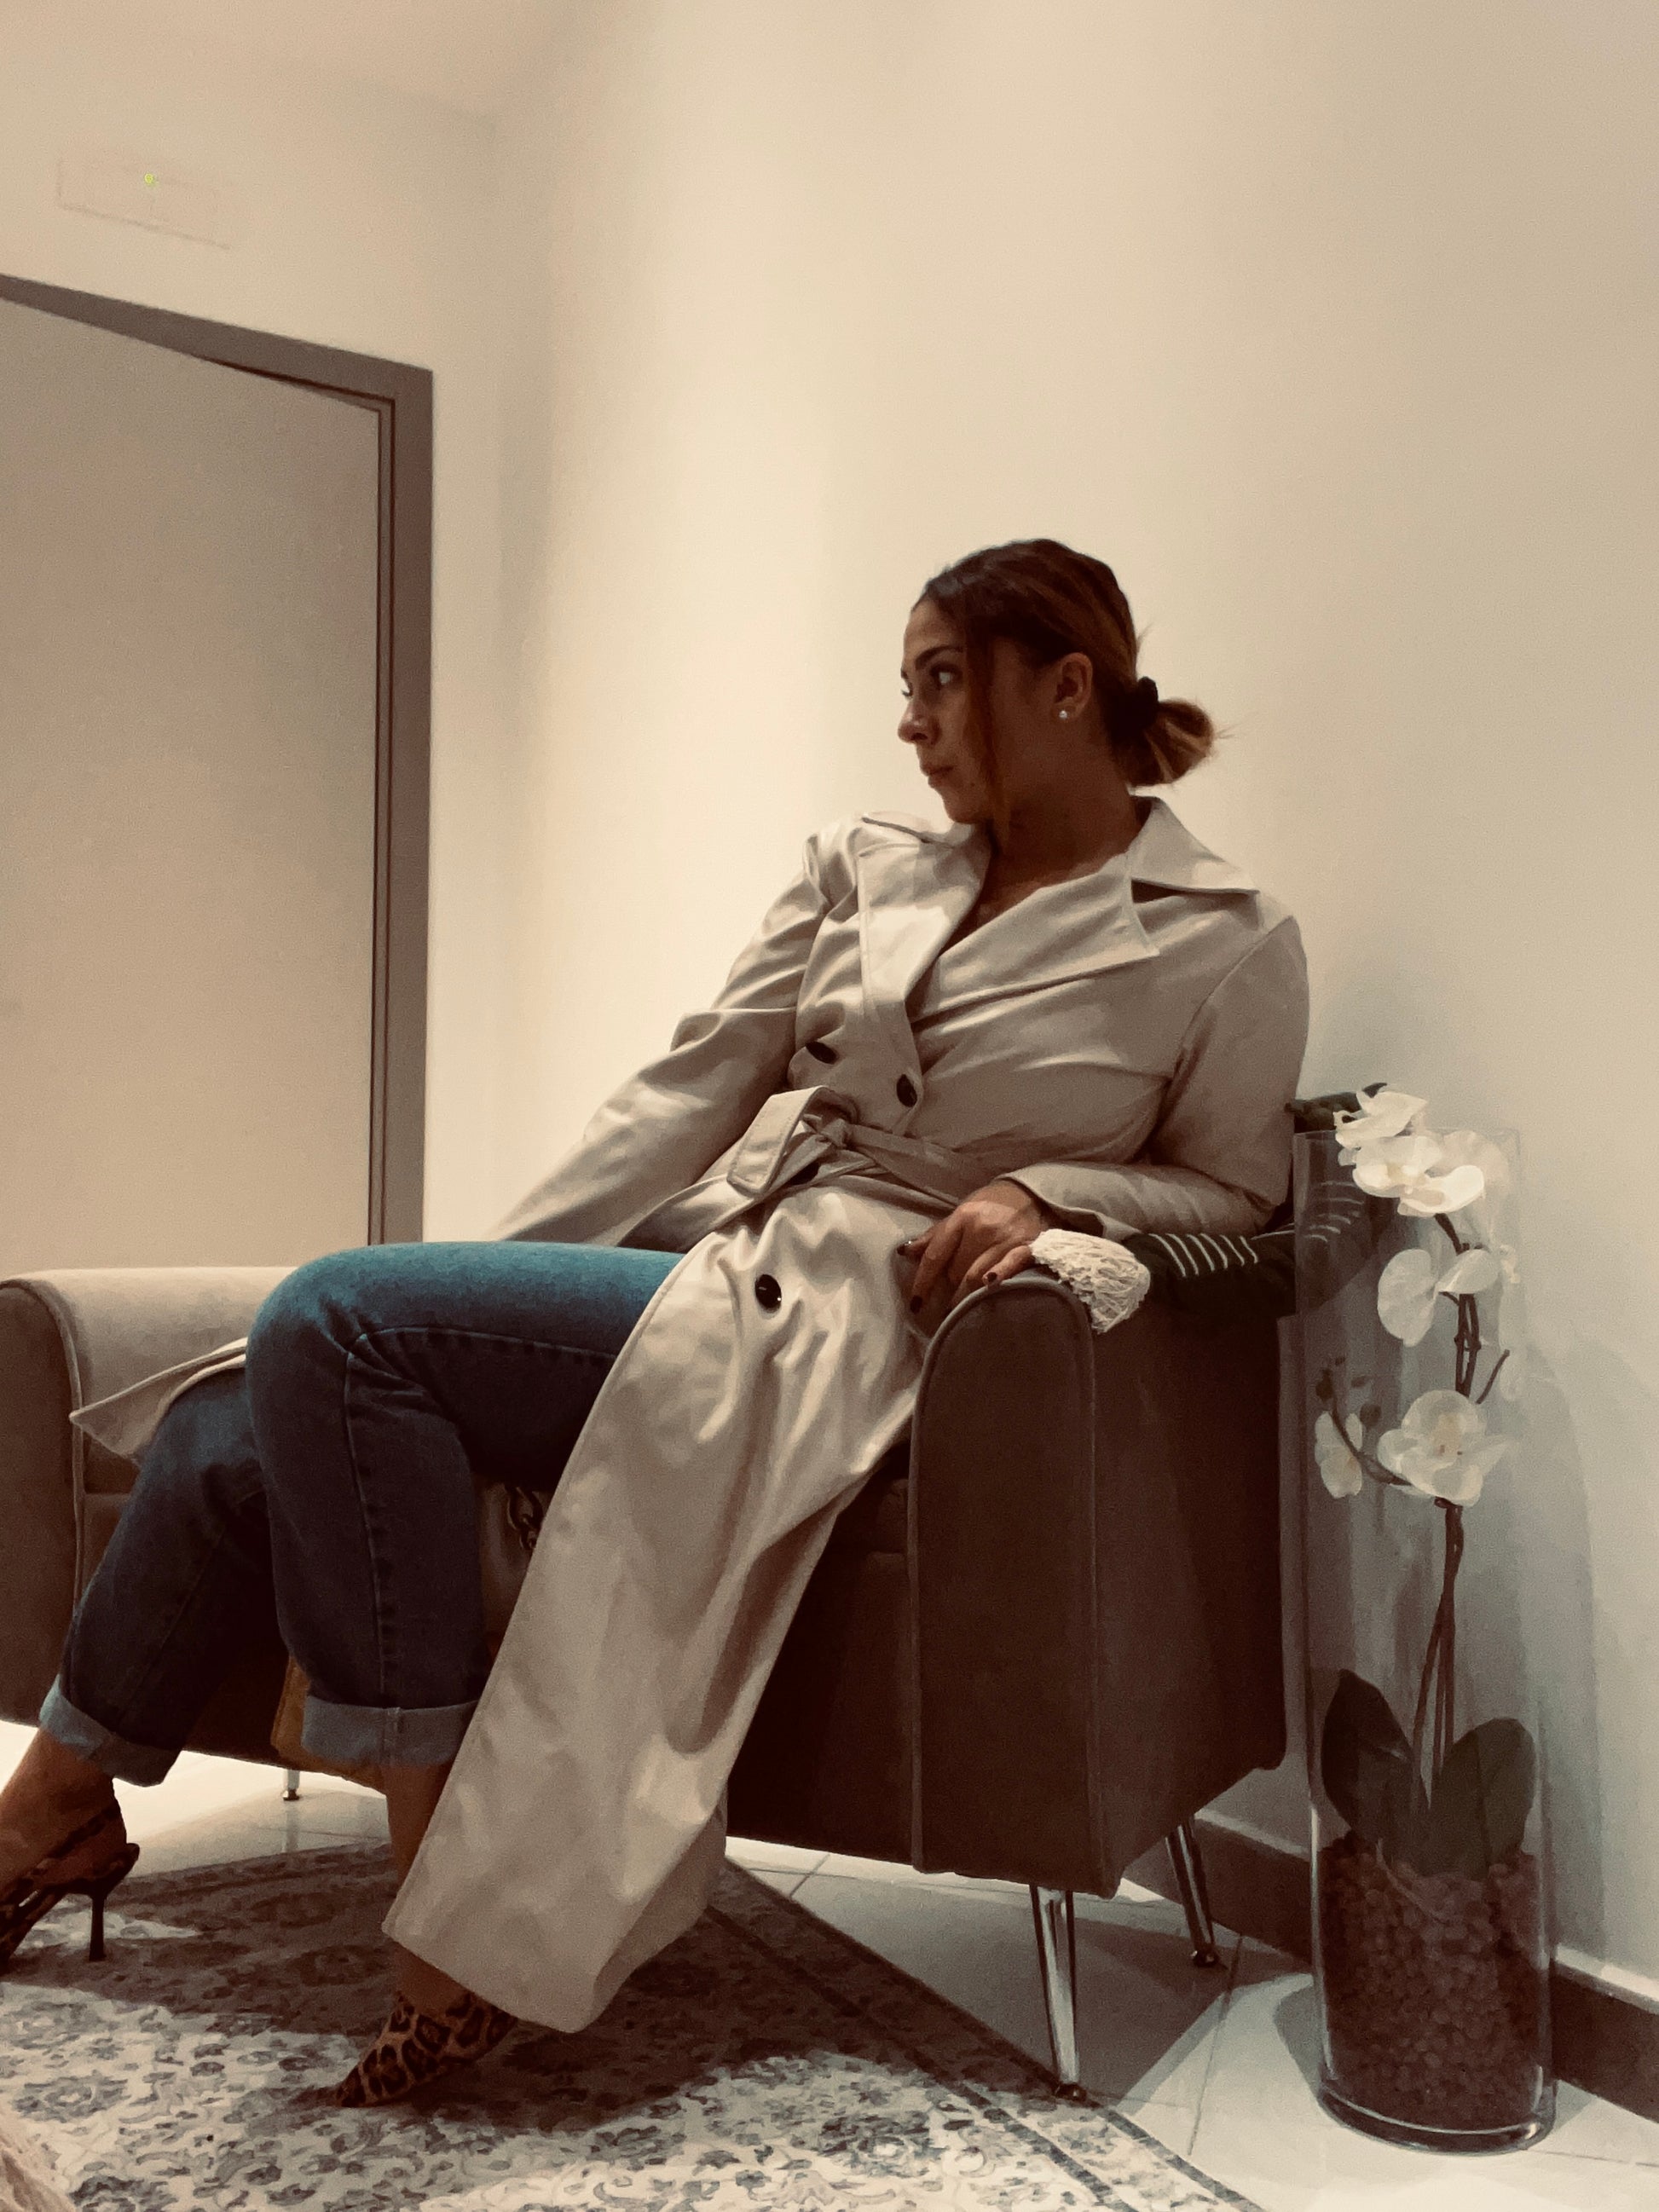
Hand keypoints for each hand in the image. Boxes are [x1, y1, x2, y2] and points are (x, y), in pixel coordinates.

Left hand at [897, 1179, 1053, 1318]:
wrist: (1032, 1194)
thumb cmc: (991, 1205)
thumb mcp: (961, 1213)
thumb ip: (936, 1235)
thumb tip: (906, 1252)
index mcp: (962, 1218)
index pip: (935, 1255)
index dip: (923, 1282)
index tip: (916, 1304)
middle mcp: (981, 1229)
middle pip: (956, 1270)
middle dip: (948, 1287)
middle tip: (946, 1302)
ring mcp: (1004, 1239)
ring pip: (976, 1276)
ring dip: (965, 1296)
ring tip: (959, 1312)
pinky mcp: (1027, 1248)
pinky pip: (1010, 1267)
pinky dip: (999, 1277)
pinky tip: (989, 1286)